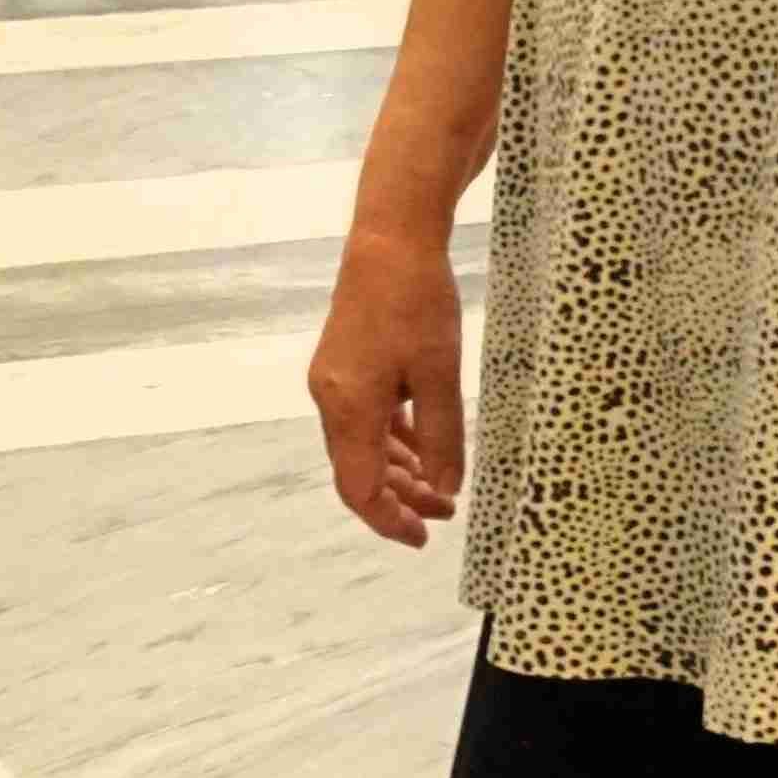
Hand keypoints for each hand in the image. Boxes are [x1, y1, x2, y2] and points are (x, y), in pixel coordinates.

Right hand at [308, 218, 467, 549]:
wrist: (390, 240)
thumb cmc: (417, 304)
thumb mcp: (440, 376)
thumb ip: (442, 438)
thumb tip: (444, 489)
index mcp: (348, 407)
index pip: (358, 488)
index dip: (389, 520)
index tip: (425, 537)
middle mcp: (331, 399)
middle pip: (358, 470)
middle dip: (401, 498)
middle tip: (447, 512)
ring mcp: (335, 381)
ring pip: (362, 446)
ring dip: (399, 471)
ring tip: (441, 485)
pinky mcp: (345, 365)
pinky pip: (365, 419)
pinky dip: (392, 441)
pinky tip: (422, 445)